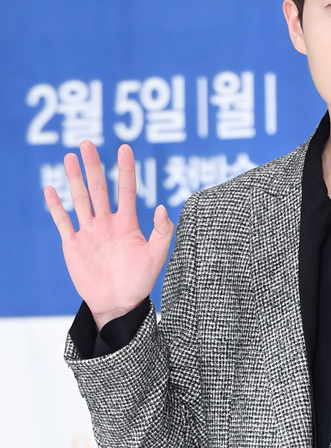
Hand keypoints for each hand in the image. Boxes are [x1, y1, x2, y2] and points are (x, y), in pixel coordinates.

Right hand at [44, 140, 174, 329]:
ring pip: (80, 200)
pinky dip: (56, 206)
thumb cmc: (139, 282)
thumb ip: (162, 232)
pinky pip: (63, 221)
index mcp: (128, 224)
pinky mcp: (73, 244)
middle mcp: (107, 223)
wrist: (118, 304)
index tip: (125, 148)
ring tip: (69, 157)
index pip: (127, 190)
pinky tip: (50, 189)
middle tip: (87, 143)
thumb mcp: (156, 257)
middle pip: (99, 189)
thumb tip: (163, 207)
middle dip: (93, 166)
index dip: (126, 170)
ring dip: (74, 179)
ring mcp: (89, 232)